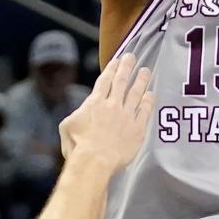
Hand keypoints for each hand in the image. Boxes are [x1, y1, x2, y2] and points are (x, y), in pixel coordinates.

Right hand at [59, 53, 152, 170]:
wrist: (95, 161)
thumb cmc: (78, 147)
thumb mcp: (67, 126)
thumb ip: (76, 114)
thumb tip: (81, 112)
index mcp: (95, 103)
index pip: (105, 80)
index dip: (111, 68)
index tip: (117, 59)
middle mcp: (112, 105)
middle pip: (121, 81)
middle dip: (127, 67)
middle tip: (132, 57)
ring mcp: (126, 116)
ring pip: (136, 93)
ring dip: (141, 80)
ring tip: (145, 71)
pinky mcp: (137, 129)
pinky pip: (145, 111)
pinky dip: (148, 101)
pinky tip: (151, 95)